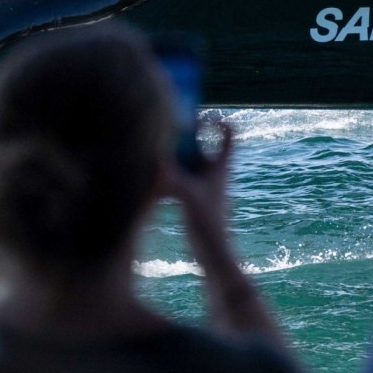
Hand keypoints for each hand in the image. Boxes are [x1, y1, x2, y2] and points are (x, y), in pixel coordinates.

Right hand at [158, 119, 284, 343]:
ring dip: (170, 156)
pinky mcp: (189, 198)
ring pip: (184, 162)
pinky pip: (176, 178)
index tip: (201, 116)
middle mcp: (212, 173)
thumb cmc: (209, 225)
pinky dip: (163, 175)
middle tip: (161, 128)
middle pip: (199, 144)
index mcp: (220, 166)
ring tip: (149, 150)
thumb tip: (153, 166)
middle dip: (182, 135)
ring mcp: (201, 185)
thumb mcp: (189, 197)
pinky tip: (145, 177)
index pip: (228, 134)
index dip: (218, 121)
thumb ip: (172, 179)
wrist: (211, 255)